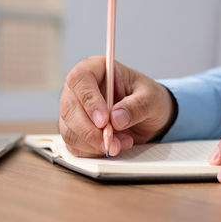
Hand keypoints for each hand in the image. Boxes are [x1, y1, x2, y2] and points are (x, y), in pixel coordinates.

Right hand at [59, 56, 174, 156]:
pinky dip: (93, 151)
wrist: (149, 117)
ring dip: (93, 144)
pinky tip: (114, 146)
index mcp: (96, 69)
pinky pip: (74, 145)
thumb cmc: (148, 98)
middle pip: (69, 108)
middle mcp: (80, 90)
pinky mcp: (76, 131)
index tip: (104, 120)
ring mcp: (75, 111)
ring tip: (121, 143)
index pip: (80, 79)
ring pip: (69, 130)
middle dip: (90, 131)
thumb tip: (116, 119)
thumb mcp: (151, 98)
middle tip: (111, 142)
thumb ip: (136, 106)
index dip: (89, 100)